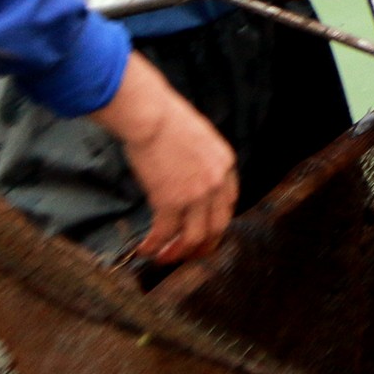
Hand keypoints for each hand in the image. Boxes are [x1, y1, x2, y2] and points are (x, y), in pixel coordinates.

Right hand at [89, 54, 238, 264]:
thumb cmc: (167, 120)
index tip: (205, 230)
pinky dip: (154, 246)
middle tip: (187, 254)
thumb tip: (188, 177)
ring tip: (163, 258)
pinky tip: (144, 249)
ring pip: (193, 237)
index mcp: (226, 165)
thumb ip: (201, 161)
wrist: (152, 116)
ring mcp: (196, 195)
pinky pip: (165, 234)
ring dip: (178, 253)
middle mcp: (217, 183)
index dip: (216, 221)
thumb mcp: (200, 139)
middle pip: (217, 226)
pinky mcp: (171, 202)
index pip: (229, 203)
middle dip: (202, 246)